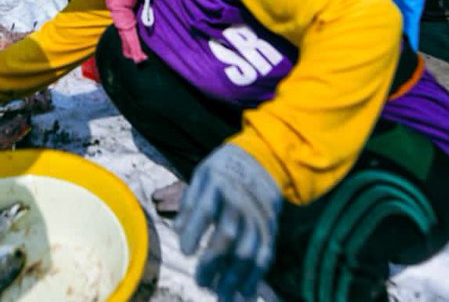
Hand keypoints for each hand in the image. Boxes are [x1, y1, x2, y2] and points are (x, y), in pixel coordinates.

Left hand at [177, 144, 281, 301]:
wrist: (262, 160)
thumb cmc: (223, 171)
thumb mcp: (202, 175)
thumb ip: (190, 202)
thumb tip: (177, 230)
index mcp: (217, 183)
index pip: (205, 209)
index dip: (195, 231)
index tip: (186, 252)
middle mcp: (239, 200)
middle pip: (228, 234)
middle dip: (213, 261)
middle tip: (200, 281)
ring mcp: (257, 215)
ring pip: (248, 249)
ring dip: (235, 276)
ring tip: (222, 295)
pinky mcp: (270, 227)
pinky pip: (265, 254)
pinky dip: (256, 275)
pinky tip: (245, 291)